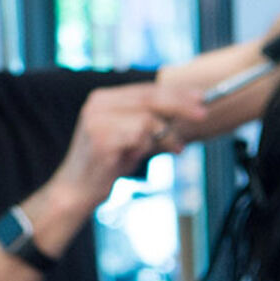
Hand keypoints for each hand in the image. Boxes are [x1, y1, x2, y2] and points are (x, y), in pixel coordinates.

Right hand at [50, 83, 207, 211]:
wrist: (76, 190)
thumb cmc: (106, 165)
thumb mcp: (130, 138)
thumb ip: (150, 122)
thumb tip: (185, 113)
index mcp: (103, 99)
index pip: (146, 90)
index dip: (175, 92)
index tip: (198, 97)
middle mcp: (98, 105)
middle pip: (149, 98)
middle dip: (180, 105)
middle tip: (203, 113)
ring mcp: (97, 121)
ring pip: (147, 119)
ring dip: (164, 136)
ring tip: (172, 148)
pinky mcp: (101, 139)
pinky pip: (139, 136)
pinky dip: (147, 147)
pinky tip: (140, 157)